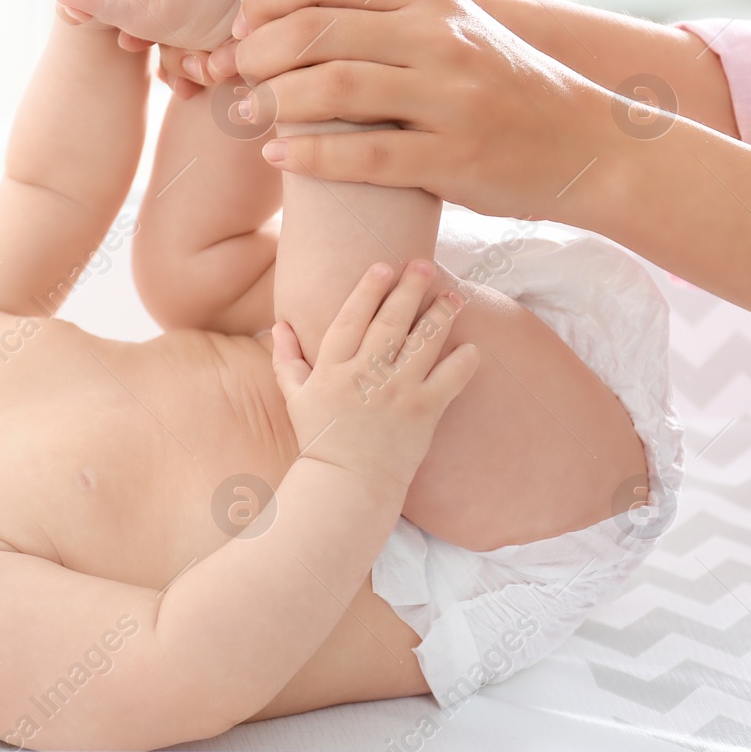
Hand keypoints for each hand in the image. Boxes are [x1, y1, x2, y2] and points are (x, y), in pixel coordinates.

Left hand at [229, 0, 621, 220]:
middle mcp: (439, 36)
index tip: (245, 28)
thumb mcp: (448, 26)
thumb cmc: (496, 86)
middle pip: (315, 30)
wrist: (586, 144)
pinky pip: (364, 155)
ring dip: (271, 103)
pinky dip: (310, 156)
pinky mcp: (454, 157)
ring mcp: (450, 97)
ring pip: (333, 89)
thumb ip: (381, 11)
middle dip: (257, 53)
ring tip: (247, 116)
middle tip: (235, 75)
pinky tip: (280, 157)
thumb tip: (288, 6)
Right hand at [271, 259, 477, 492]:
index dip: (367, 290)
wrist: (345, 486)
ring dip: (441, 315)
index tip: (383, 266)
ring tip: (454, 296)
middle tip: (425, 265)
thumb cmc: (320, 440)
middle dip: (409, 289)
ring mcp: (396, 394)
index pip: (350, 318)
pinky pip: (449, 381)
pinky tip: (471, 346)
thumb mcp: (294, 397)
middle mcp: (364, 377)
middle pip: (390, 322)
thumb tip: (279, 324)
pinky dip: (463, 362)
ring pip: (423, 344)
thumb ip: (286, 358)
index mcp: (332, 370)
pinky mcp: (423, 414)